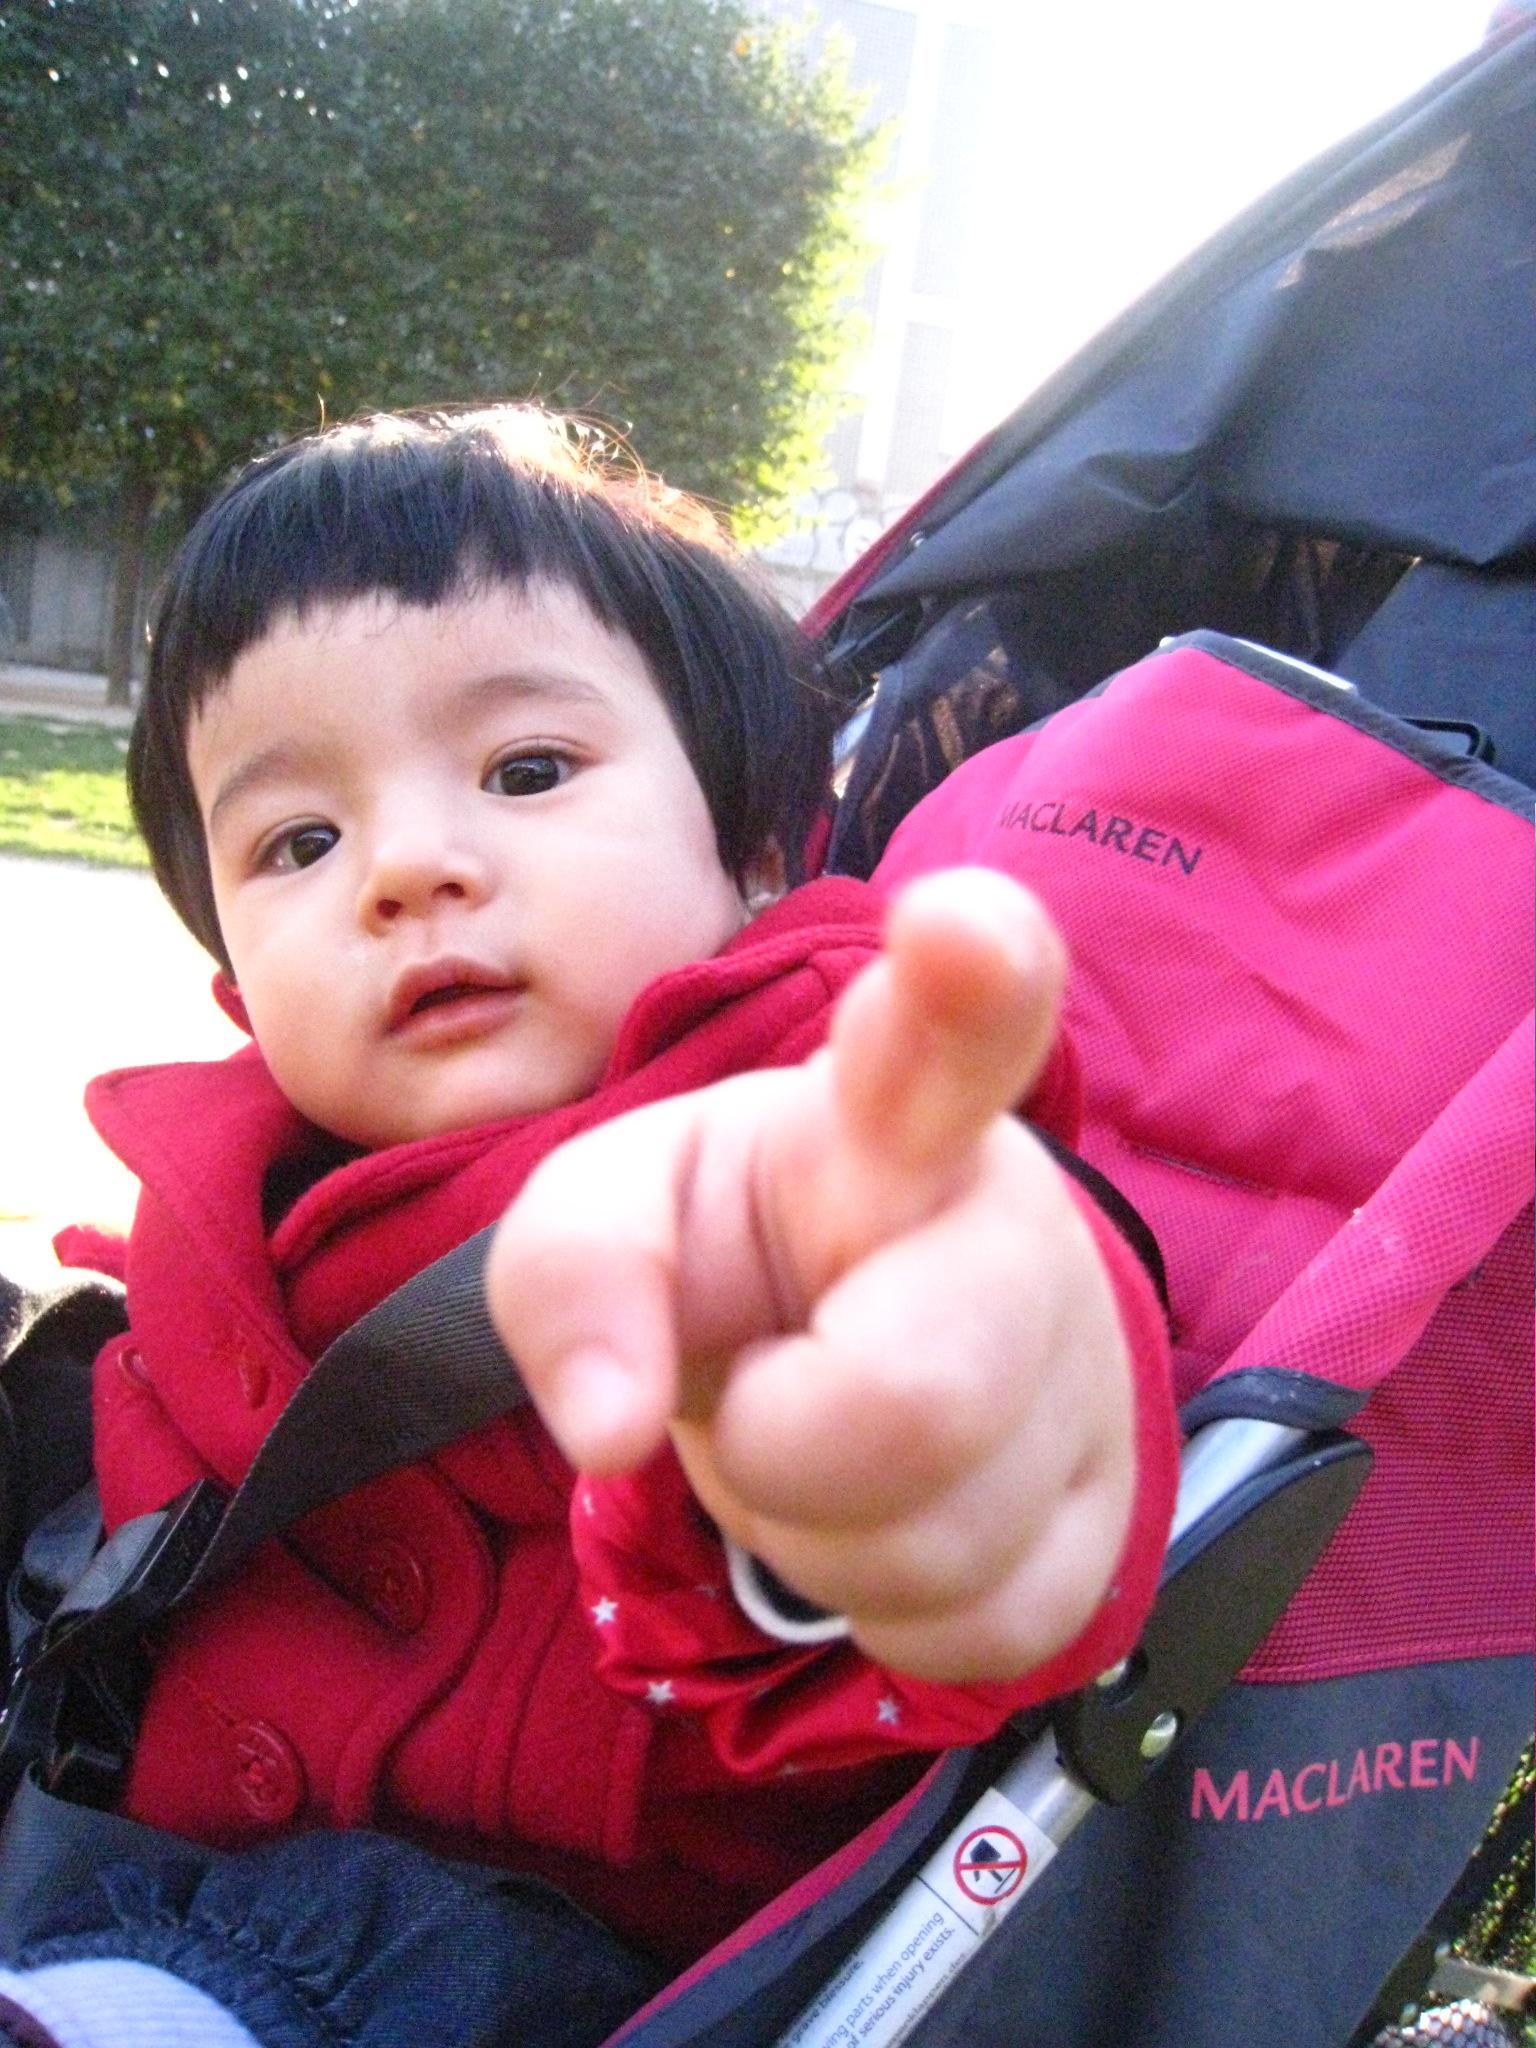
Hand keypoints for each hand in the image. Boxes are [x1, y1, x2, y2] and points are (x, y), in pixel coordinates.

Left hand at [485, 868, 1135, 1682]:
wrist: (863, 1346)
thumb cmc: (746, 1249)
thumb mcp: (624, 1213)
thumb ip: (573, 1267)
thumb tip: (610, 1430)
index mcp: (892, 1120)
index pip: (944, 1043)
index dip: (969, 984)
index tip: (968, 927)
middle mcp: (1019, 1235)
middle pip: (914, 1401)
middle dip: (787, 1440)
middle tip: (777, 1383)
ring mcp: (1085, 1387)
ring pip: (933, 1545)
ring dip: (822, 1525)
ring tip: (831, 1431)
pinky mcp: (1109, 1528)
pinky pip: (965, 1630)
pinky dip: (878, 1596)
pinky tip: (891, 1505)